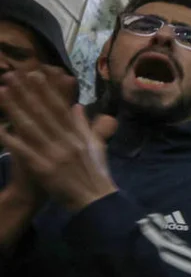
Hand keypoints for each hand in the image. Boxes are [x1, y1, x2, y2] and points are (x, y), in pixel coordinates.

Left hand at [0, 71, 116, 211]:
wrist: (96, 202)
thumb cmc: (96, 174)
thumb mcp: (95, 147)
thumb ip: (85, 126)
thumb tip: (78, 106)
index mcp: (78, 136)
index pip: (59, 109)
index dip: (45, 91)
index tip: (34, 75)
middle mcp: (66, 142)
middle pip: (42, 113)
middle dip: (26, 93)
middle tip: (12, 76)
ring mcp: (55, 155)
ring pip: (31, 127)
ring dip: (15, 109)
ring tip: (2, 93)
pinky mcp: (44, 169)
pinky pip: (24, 151)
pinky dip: (11, 140)